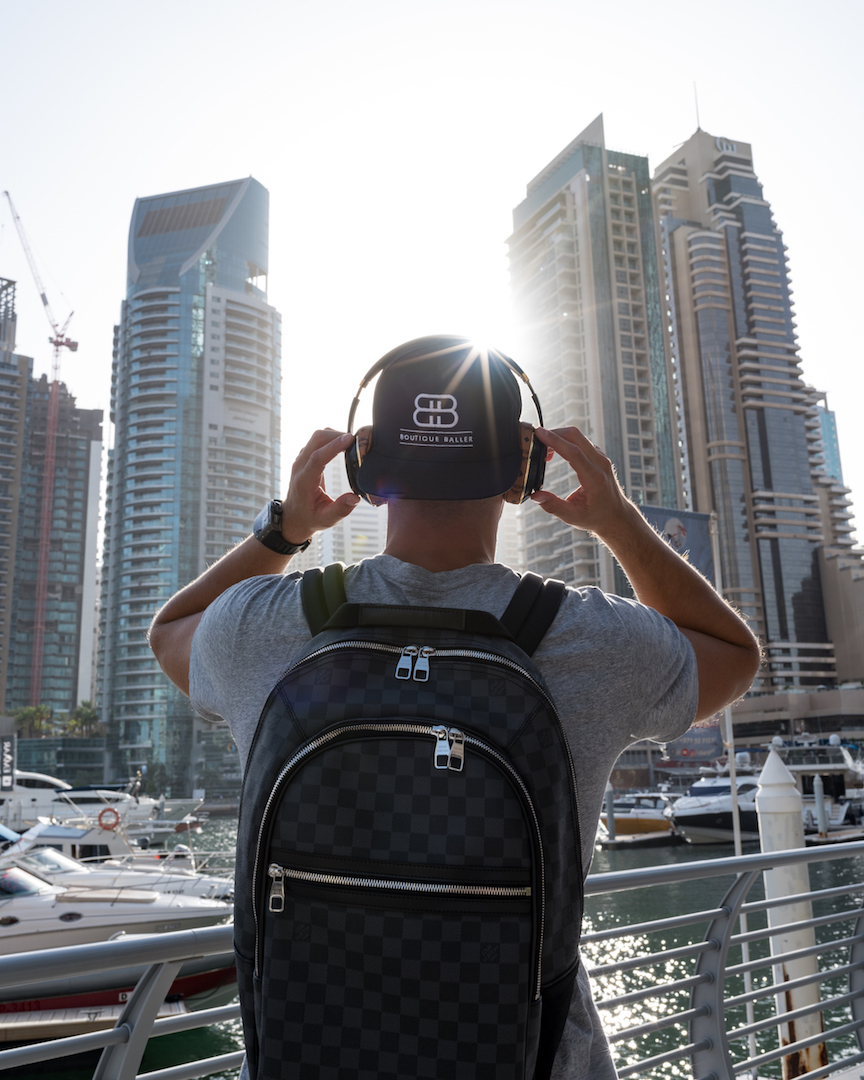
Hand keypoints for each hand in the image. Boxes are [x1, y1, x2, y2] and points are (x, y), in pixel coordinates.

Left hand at [279, 429, 360, 542]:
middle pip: (316, 439)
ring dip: (335, 435)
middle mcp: (300, 466)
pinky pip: (318, 441)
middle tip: (357, 441)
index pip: (317, 457)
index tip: (350, 439)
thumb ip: (341, 509)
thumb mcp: (326, 519)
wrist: (294, 516)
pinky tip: (344, 446)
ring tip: (353, 444)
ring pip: (317, 437)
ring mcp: (301, 460)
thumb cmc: (309, 518)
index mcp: (304, 481)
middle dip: (337, 435)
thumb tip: (355, 497)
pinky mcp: (306, 457)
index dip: (334, 446)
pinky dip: (332, 439)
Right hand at [530, 426, 637, 541]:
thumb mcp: (573, 517)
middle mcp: (600, 463)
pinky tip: (555, 451)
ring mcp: (600, 457)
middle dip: (554, 433)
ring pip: (578, 436)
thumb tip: (535, 496)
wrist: (616, 515)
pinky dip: (565, 440)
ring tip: (544, 451)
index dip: (555, 441)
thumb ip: (553, 506)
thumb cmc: (596, 517)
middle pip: (575, 436)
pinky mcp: (597, 455)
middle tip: (536, 441)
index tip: (539, 434)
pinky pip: (580, 440)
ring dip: (559, 437)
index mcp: (595, 478)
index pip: (574, 452)